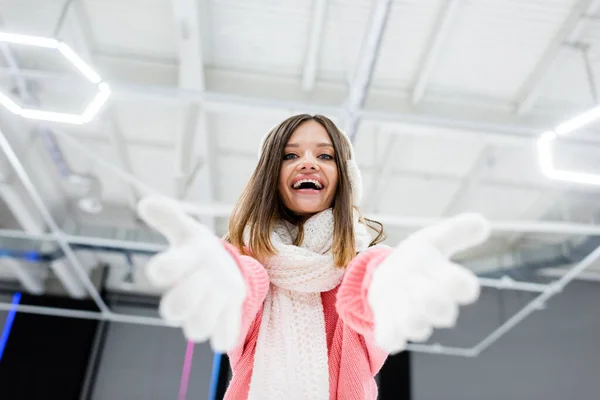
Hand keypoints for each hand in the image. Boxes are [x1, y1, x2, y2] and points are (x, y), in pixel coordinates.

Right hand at [137, 196, 246, 351]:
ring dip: (213, 309)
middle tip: (207, 276)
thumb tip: (146, 202)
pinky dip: (229, 328)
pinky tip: (233, 305)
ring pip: (196, 330)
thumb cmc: (201, 252)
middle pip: (173, 310)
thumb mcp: (189, 231)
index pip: (160, 272)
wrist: (223, 271)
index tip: (181, 255)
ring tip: (223, 291)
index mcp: (175, 268)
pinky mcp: (221, 325)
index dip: (167, 267)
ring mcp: (201, 314)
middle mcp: (183, 296)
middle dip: (191, 293)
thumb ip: (169, 217)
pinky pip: (222, 340)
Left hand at [367, 213, 490, 353]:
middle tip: (411, 280)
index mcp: (448, 283)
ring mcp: (415, 320)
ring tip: (395, 293)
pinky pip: (393, 341)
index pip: (465, 289)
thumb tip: (482, 223)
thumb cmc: (416, 259)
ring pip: (417, 328)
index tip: (439, 268)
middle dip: (425, 295)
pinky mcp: (393, 331)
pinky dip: (387, 333)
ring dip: (404, 310)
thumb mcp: (432, 240)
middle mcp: (436, 306)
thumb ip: (457, 231)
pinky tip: (384, 315)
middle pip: (442, 312)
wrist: (386, 275)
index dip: (454, 281)